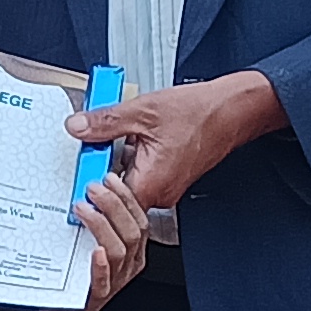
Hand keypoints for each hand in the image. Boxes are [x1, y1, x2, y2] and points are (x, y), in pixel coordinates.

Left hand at [43, 172, 149, 310]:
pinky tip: (95, 250)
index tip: (110, 178)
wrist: (63, 309)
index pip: (139, 218)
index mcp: (133, 249)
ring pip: (120, 250)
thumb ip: (97, 219)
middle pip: (132, 231)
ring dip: (101, 225)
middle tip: (92, 190)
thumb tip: (88, 187)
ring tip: (82, 209)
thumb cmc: (78, 272)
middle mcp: (128, 264)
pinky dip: (101, 264)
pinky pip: (104, 280)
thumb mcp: (92, 241)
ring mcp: (115, 280)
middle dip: (112, 205)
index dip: (126, 197)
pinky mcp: (97, 295)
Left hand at [71, 70, 285, 213]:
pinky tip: (132, 138)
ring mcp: (165, 188)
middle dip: (98, 167)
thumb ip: (106, 122)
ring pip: (127, 182)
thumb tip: (78, 127)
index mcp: (151, 184)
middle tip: (91, 143)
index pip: (106, 199)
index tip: (77, 163)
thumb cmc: (199, 113)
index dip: (87, 181)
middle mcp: (160, 194)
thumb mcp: (143, 111)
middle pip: (113, 192)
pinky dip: (131, 158)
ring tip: (116, 135)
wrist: (232, 110)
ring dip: (115, 161)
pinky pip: (141, 175)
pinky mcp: (169, 179)